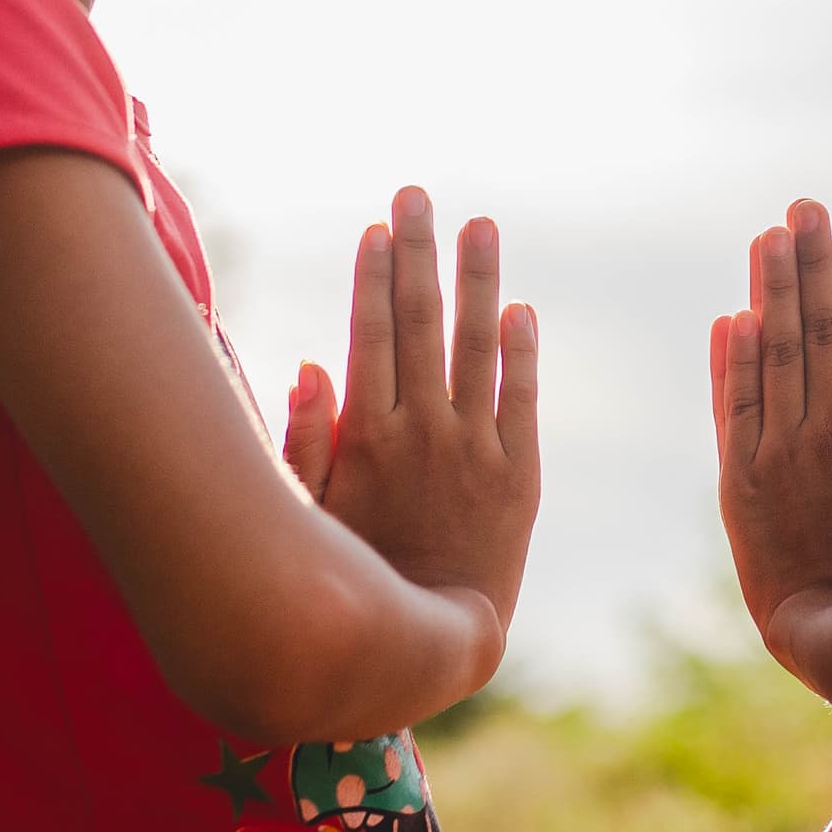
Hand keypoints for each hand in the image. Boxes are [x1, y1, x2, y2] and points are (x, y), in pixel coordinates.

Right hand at [308, 188, 540, 656]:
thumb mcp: (312, 512)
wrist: (434, 637)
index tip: (377, 227)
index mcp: (367, 434)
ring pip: (476, 345)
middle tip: (419, 194)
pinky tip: (523, 310)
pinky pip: (522, 399)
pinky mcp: (521, 473)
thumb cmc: (359, 575)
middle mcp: (421, 429)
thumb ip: (307, 438)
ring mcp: (474, 448)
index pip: (371, 333)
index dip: (374, 276)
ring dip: (478, 280)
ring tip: (481, 227)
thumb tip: (310, 363)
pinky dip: (523, 352)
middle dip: (418, 252)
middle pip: (419, 321)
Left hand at [712, 199, 831, 670]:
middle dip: (806, 264)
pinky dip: (729, 360)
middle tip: (799, 209)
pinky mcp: (739, 482)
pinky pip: (732, 406)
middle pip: (813, 330)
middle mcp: (827, 434)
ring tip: (765, 239)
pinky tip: (730, 320)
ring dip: (765, 292)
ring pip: (770, 354)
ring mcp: (778, 455)